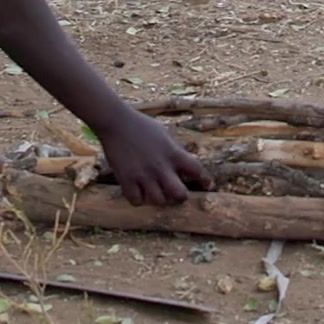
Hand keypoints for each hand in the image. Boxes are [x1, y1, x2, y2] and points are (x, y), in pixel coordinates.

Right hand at [96, 115, 211, 208]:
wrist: (116, 122)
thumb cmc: (141, 125)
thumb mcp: (164, 134)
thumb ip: (175, 151)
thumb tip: (184, 166)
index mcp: (173, 153)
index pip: (197, 170)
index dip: (205, 180)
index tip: (208, 186)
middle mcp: (160, 166)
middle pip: (179, 194)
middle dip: (180, 197)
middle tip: (176, 193)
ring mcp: (143, 175)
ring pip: (158, 201)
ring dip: (160, 199)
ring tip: (156, 193)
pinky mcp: (126, 179)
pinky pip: (136, 201)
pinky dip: (139, 199)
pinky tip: (138, 192)